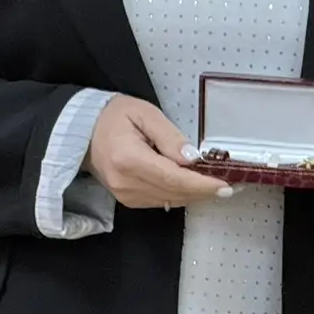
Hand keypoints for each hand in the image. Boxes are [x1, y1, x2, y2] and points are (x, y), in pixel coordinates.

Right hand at [86, 95, 232, 210]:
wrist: (83, 131)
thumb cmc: (114, 116)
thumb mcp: (144, 113)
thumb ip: (169, 136)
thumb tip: (192, 159)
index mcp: (129, 159)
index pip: (173, 178)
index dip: (201, 184)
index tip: (225, 185)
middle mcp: (126, 183)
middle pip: (174, 193)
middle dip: (204, 191)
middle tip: (231, 185)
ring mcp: (125, 195)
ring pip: (170, 200)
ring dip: (195, 195)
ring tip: (217, 185)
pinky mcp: (128, 200)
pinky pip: (161, 200)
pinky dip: (180, 194)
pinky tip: (195, 187)